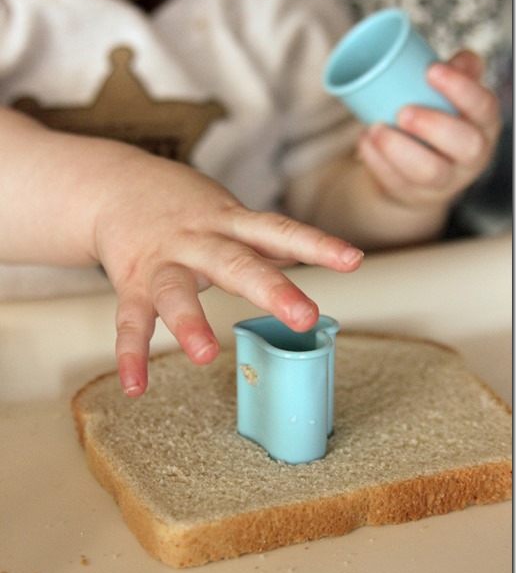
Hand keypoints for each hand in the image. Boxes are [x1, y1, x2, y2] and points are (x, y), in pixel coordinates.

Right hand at [93, 153, 363, 395]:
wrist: (116, 185)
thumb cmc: (183, 206)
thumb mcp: (230, 213)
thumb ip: (266, 236)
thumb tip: (313, 249)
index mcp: (230, 225)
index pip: (279, 230)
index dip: (317, 244)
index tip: (353, 260)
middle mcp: (200, 242)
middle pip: (236, 263)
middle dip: (270, 289)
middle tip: (304, 317)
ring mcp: (163, 262)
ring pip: (174, 290)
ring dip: (189, 323)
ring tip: (205, 355)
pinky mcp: (132, 283)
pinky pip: (130, 319)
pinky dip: (132, 353)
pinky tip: (136, 386)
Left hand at [356, 50, 500, 207]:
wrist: (418, 172)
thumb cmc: (437, 120)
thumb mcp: (451, 98)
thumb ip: (458, 73)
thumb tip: (459, 59)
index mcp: (484, 125)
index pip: (484, 107)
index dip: (461, 89)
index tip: (431, 70)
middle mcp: (472, 157)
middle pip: (465, 145)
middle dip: (433, 125)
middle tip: (403, 110)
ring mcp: (444, 182)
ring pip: (428, 171)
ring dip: (399, 148)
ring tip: (375, 128)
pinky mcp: (414, 195)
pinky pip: (397, 183)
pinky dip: (377, 161)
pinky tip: (365, 141)